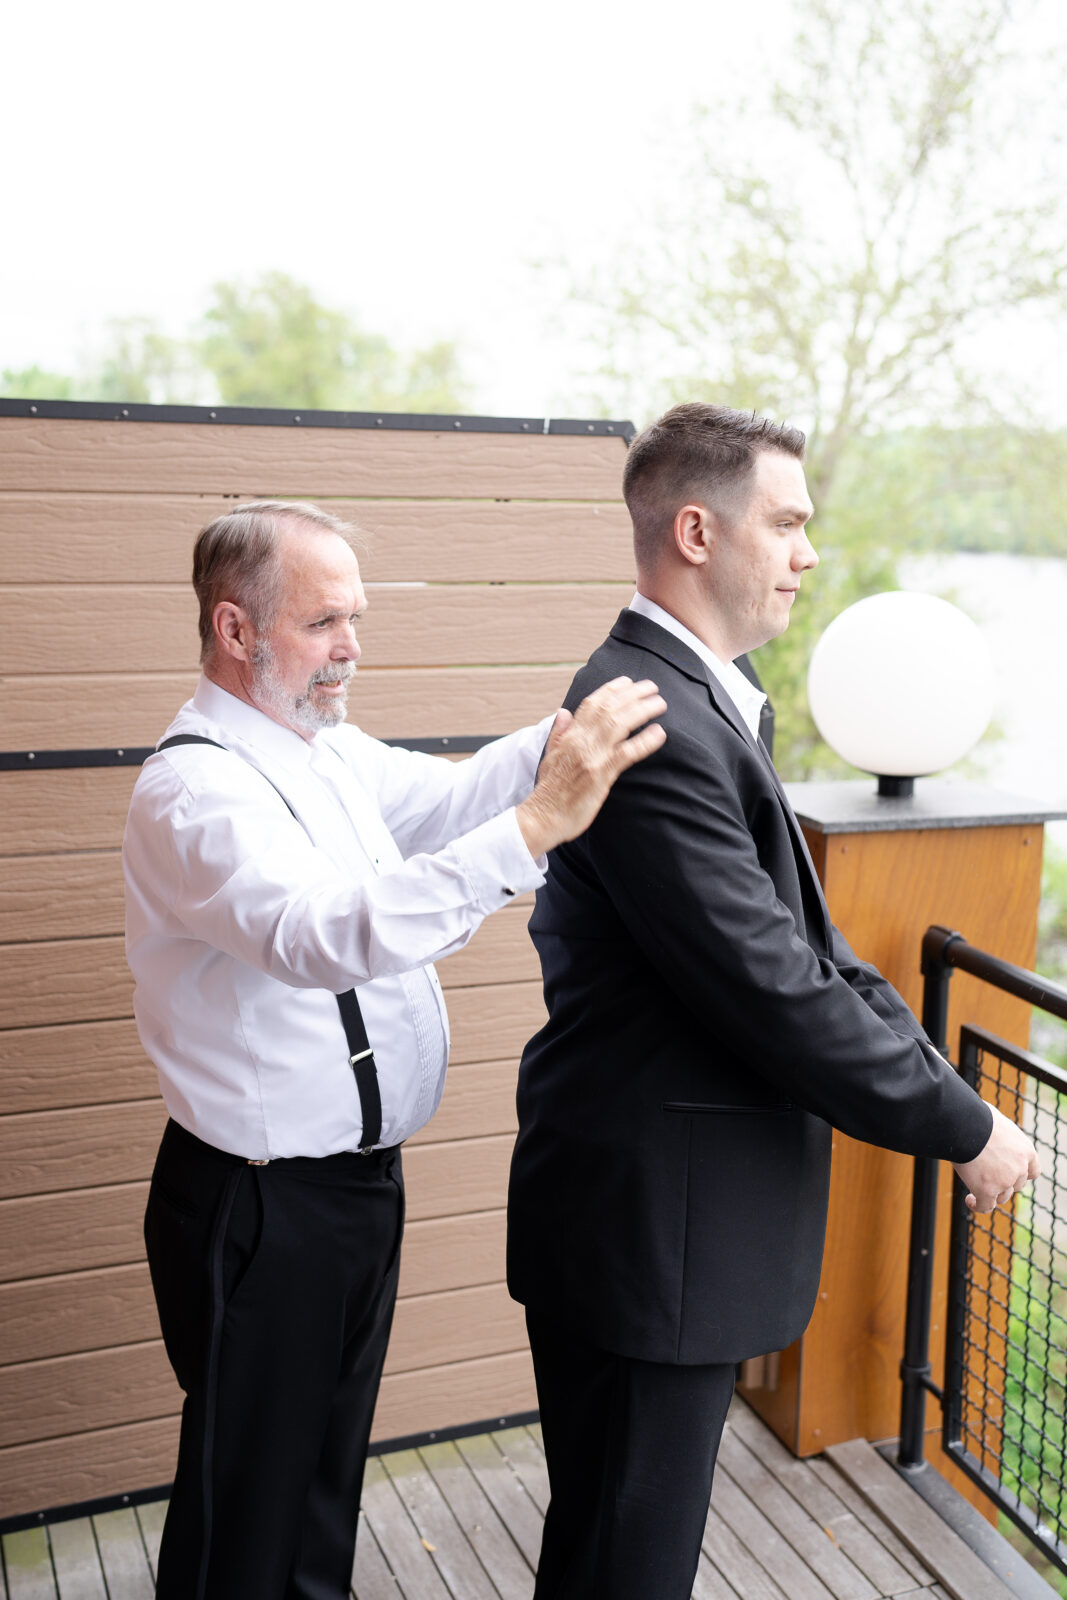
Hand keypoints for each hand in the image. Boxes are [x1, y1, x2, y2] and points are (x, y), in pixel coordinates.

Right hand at [516, 677, 666, 858]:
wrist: (542, 818)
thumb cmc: (549, 792)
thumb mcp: (549, 756)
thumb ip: (559, 733)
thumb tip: (562, 712)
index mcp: (569, 736)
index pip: (591, 704)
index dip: (611, 690)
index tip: (627, 681)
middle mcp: (580, 741)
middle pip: (609, 708)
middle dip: (633, 694)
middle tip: (652, 687)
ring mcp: (591, 757)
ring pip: (619, 724)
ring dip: (642, 710)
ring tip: (660, 704)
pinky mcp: (600, 775)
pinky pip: (626, 753)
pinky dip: (645, 741)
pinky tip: (659, 734)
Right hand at [953, 1101, 1039, 1213]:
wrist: (965, 1125)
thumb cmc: (977, 1117)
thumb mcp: (999, 1124)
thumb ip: (1003, 1137)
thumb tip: (992, 1132)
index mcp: (1026, 1151)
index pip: (1032, 1172)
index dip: (1020, 1174)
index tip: (1009, 1173)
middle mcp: (1019, 1169)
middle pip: (1015, 1185)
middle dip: (1003, 1182)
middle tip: (986, 1174)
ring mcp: (1004, 1181)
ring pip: (1001, 1196)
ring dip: (990, 1193)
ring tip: (975, 1186)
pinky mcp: (987, 1190)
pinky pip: (985, 1206)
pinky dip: (978, 1205)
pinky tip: (970, 1200)